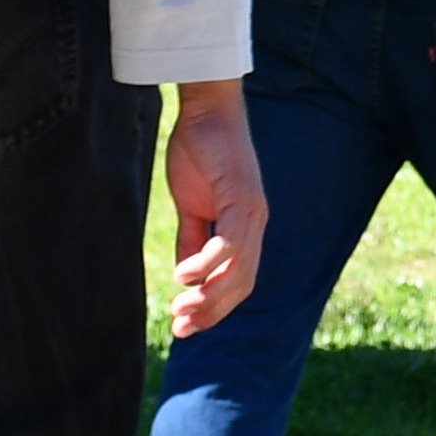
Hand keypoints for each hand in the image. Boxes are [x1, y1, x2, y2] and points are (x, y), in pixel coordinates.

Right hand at [159, 80, 265, 339]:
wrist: (206, 108)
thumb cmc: (199, 151)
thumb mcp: (191, 205)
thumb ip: (192, 238)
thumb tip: (187, 276)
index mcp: (246, 228)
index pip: (238, 282)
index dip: (214, 309)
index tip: (184, 326)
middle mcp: (255, 224)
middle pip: (242, 284)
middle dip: (212, 312)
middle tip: (180, 327)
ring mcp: (252, 211)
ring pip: (239, 270)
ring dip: (210, 295)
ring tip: (181, 307)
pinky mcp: (242, 196)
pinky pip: (229, 242)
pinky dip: (207, 263)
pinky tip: (183, 275)